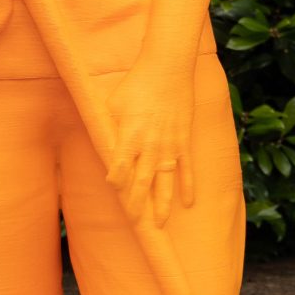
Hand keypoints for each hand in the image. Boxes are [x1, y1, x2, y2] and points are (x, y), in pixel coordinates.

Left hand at [105, 55, 194, 226]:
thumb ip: (110, 128)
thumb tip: (106, 144)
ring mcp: (169, 146)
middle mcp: (149, 147)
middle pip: (141, 183)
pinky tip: (188, 203)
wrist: (168, 69)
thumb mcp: (114, 104)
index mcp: (129, 137)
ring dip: (163, 205)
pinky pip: (187, 169)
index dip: (116, 182)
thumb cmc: (136, 84)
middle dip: (137, 205)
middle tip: (135, 222)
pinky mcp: (184, 142)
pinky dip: (188, 187)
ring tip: (160, 224)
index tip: (114, 187)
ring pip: (165, 183)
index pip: (120, 169)